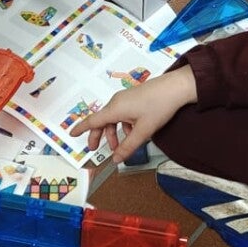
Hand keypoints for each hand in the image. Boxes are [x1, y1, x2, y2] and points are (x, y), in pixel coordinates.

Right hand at [70, 67, 197, 161]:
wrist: (176, 87)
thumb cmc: (159, 106)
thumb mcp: (143, 131)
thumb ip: (128, 146)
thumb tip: (116, 159)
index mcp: (115, 109)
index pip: (92, 121)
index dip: (81, 129)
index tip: (71, 134)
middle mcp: (116, 102)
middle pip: (101, 120)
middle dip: (98, 135)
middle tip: (95, 148)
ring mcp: (125, 98)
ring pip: (113, 118)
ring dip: (113, 132)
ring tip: (119, 146)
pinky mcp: (133, 97)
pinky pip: (122, 113)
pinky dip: (123, 124)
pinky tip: (133, 132)